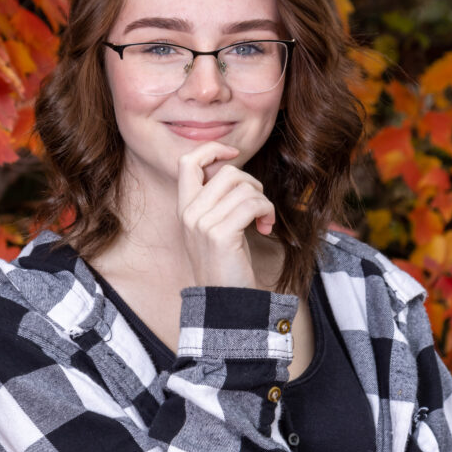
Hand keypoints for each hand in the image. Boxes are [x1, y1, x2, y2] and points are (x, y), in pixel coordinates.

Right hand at [177, 141, 275, 287]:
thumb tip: (233, 168)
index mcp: (185, 208)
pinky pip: (252, 204)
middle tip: (258, 204)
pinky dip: (266, 211)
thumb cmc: (225, 263)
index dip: (212, 149)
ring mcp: (202, 224)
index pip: (188, 161)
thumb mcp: (213, 226)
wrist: (225, 301)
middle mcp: (189, 213)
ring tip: (263, 220)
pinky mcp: (220, 235)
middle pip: (227, 172)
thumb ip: (216, 198)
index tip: (234, 153)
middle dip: (251, 183)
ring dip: (263, 201)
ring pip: (244, 187)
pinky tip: (265, 227)